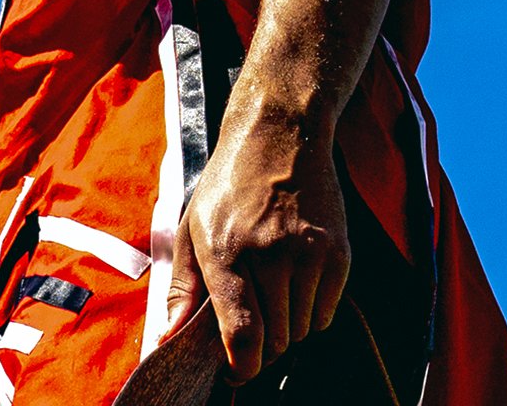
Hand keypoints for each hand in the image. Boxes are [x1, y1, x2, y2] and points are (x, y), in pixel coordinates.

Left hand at [161, 109, 351, 382]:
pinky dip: (311, 311)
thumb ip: (181, 288)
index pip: (244, 334)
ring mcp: (310, 253)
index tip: (235, 371)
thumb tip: (167, 338)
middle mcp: (272, 254)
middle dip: (263, 348)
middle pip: (277, 340)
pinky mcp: (339, 251)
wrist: (280, 134)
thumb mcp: (191, 228)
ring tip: (272, 296)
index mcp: (228, 252)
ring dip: (288, 328)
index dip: (241, 366)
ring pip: (304, 330)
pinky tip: (295, 284)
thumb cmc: (229, 184)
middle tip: (251, 329)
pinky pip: (327, 311)